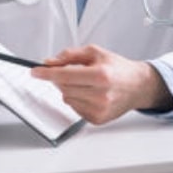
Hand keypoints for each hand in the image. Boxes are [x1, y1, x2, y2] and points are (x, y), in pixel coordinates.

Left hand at [31, 45, 172, 124]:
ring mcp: (99, 109)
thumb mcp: (95, 53)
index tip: (35, 72)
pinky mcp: (97, 119)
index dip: (47, 73)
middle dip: (60, 78)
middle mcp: (101, 94)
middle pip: (63, 87)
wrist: (138, 85)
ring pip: (67, 98)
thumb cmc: (117, 68)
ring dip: (70, 89)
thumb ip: (70, 55)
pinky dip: (77, 99)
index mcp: (101, 75)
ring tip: (86, 83)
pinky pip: (74, 108)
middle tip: (67, 72)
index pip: (65, 75)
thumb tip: (50, 62)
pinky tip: (90, 94)